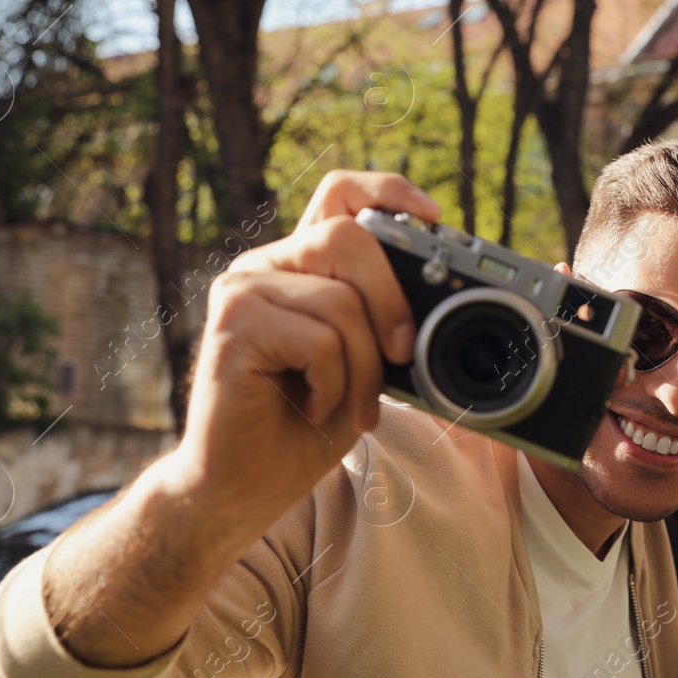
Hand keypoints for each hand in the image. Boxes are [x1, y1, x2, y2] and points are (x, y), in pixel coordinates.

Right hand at [164, 170, 439, 548]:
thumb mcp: (364, 364)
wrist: (243, 485)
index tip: (433, 218)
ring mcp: (243, 291)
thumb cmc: (303, 425)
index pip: (340, 194)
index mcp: (300, 266)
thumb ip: (387, 323)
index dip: (389, 192)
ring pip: (341, 300)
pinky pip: (319, 339)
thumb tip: (444, 304)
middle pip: (350, 238)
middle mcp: (266, 266)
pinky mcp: (233, 326)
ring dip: (364, 367)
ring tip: (350, 404)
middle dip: (394, 300)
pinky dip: (334, 384)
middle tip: (403, 355)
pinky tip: (314, 407)